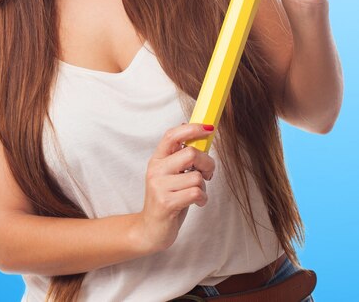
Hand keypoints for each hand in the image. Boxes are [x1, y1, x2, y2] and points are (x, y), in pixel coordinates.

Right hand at [137, 123, 215, 252]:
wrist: (150, 230)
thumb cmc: (167, 198)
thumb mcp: (171, 174)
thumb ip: (181, 155)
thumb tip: (195, 131)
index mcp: (157, 159)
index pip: (172, 135)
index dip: (192, 129)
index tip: (208, 128)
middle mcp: (156, 170)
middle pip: (191, 153)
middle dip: (207, 163)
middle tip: (207, 173)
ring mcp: (160, 186)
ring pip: (197, 176)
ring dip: (204, 186)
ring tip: (197, 193)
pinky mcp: (166, 203)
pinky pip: (196, 193)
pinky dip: (202, 198)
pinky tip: (197, 202)